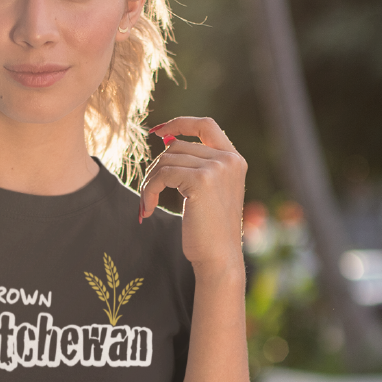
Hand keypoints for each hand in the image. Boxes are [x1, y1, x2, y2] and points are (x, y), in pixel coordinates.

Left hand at [139, 116, 246, 275]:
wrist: (219, 258)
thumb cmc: (209, 232)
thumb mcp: (208, 192)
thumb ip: (196, 166)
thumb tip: (166, 141)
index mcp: (234, 160)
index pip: (206, 125)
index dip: (180, 123)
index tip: (157, 131)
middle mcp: (229, 160)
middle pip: (177, 146)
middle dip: (156, 168)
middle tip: (148, 193)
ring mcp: (217, 168)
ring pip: (166, 160)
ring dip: (150, 182)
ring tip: (147, 204)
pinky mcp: (201, 180)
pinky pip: (162, 175)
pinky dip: (149, 191)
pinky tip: (148, 209)